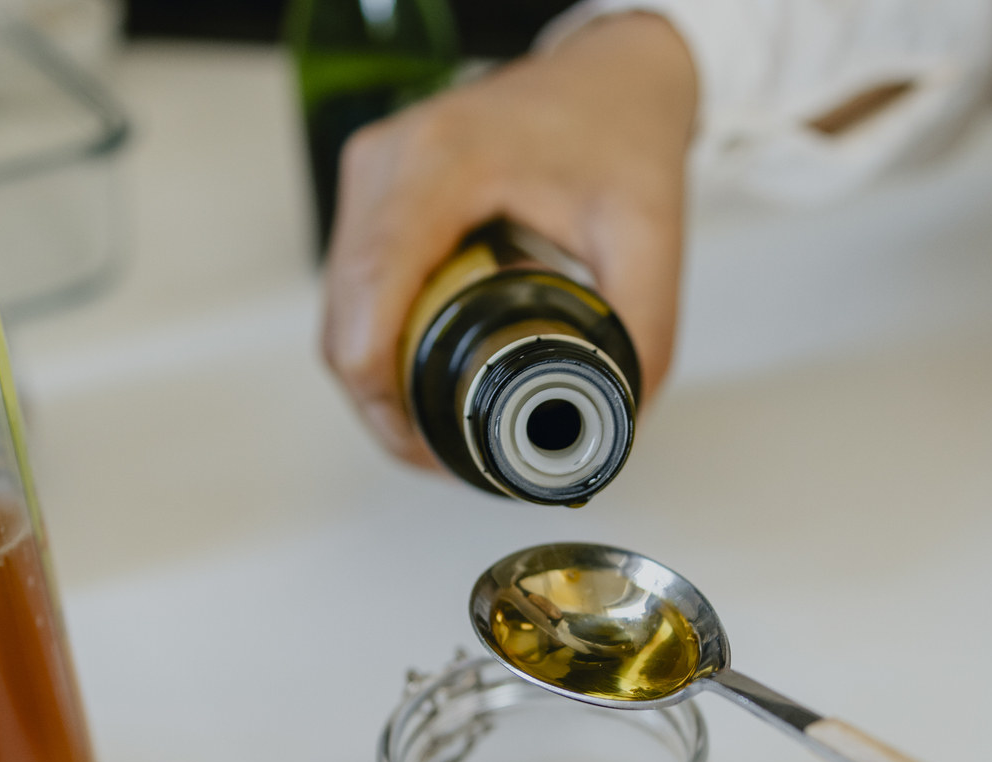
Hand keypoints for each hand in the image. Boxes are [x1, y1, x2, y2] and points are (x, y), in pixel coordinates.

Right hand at [320, 12, 696, 465]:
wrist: (608, 73)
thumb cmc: (617, 126)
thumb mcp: (649, 232)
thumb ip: (642, 331)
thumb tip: (617, 417)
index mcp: (441, 165)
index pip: (375, 299)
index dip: (386, 392)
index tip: (431, 446)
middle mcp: (387, 165)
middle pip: (346, 322)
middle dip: (388, 404)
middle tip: (450, 458)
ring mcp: (370, 178)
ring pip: (342, 313)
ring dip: (380, 380)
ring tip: (442, 428)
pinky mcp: (373, 196)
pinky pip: (354, 291)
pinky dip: (382, 344)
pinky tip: (429, 378)